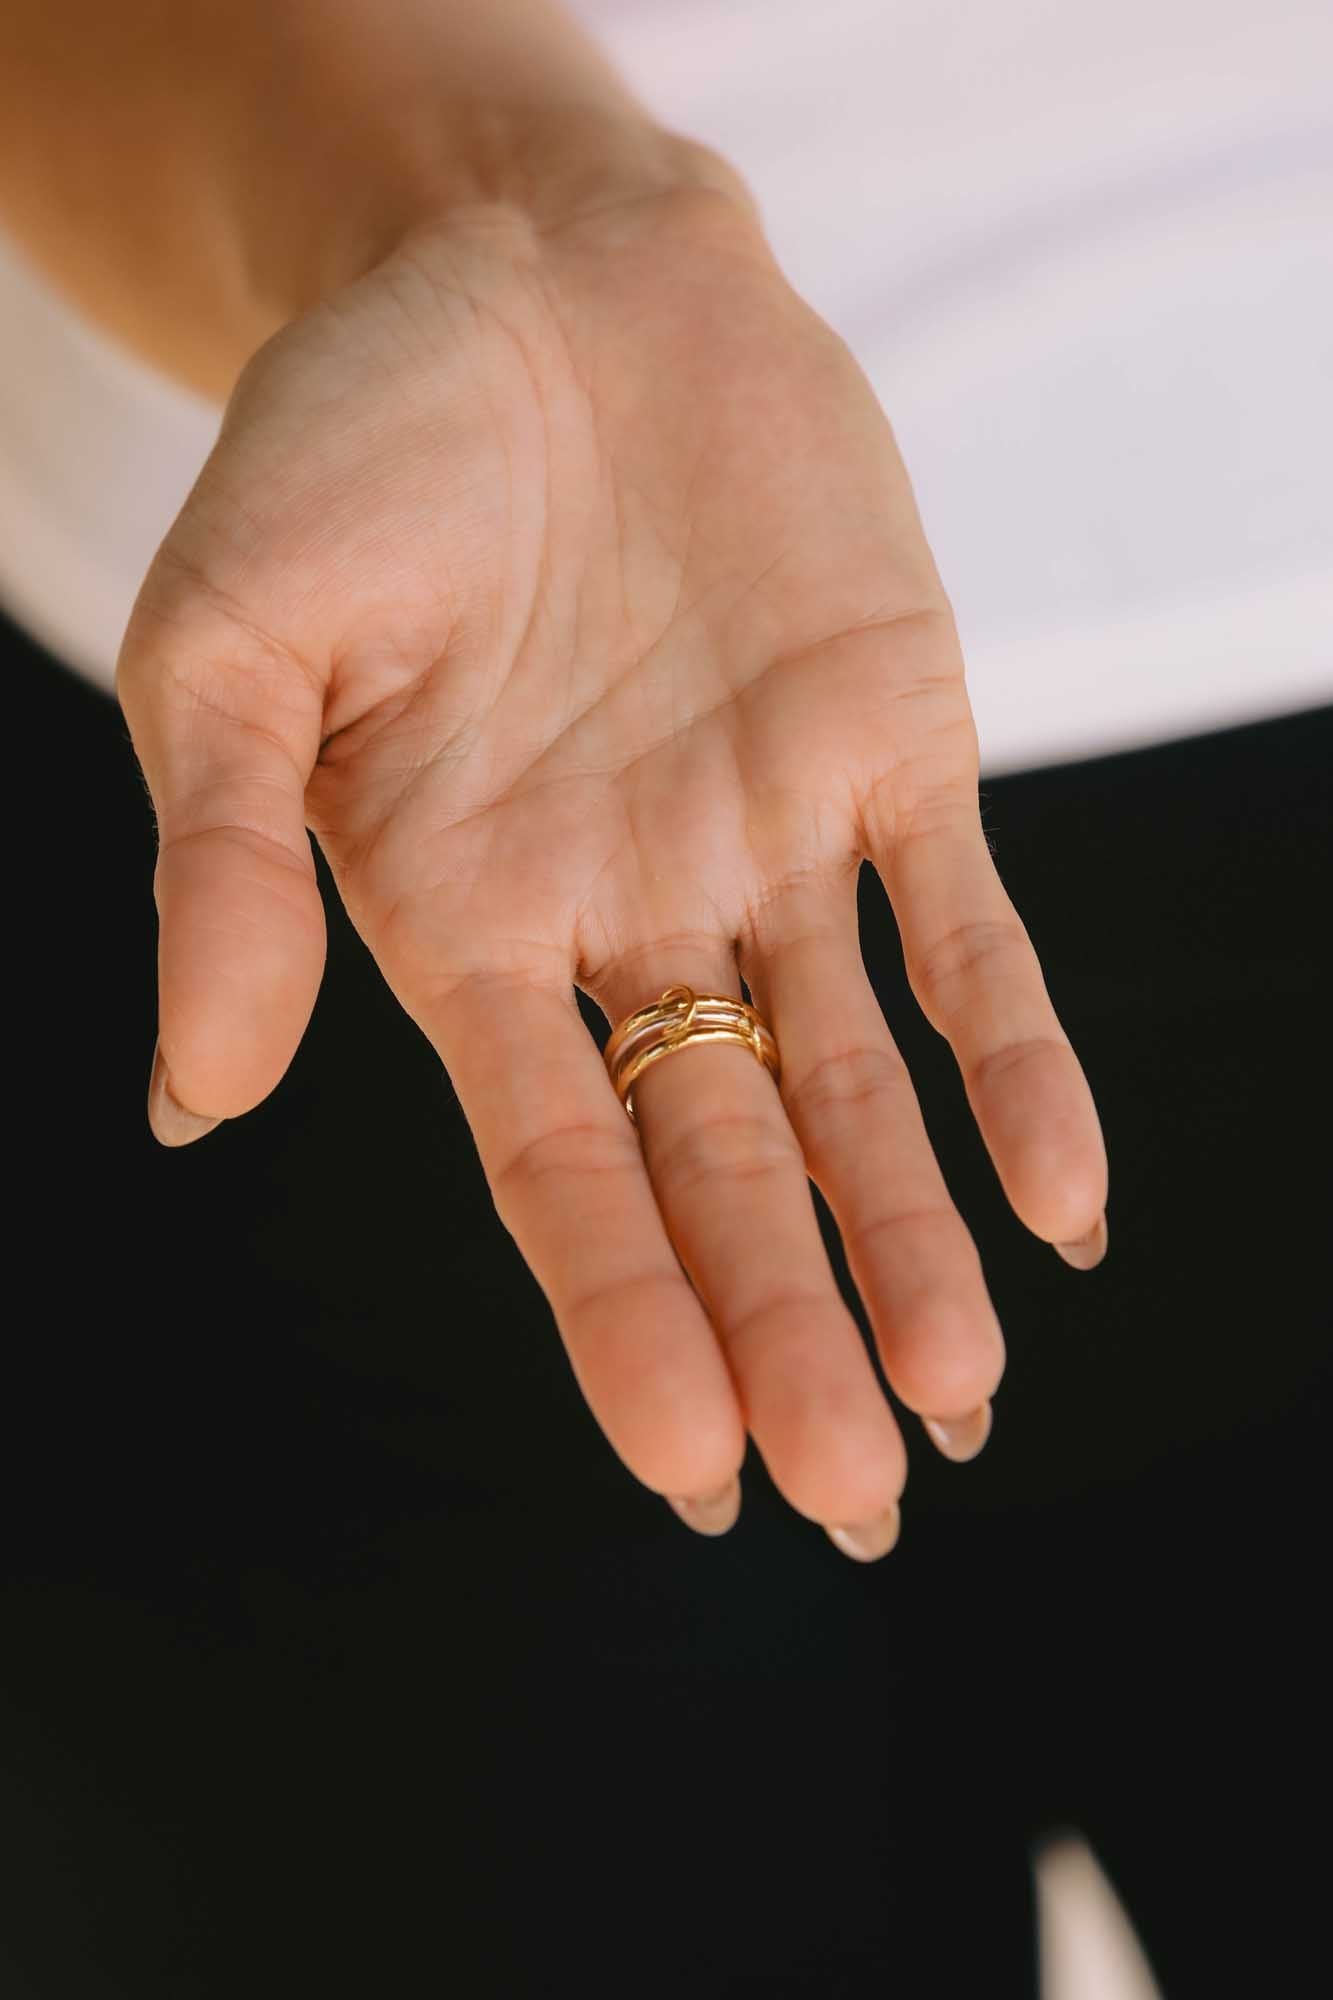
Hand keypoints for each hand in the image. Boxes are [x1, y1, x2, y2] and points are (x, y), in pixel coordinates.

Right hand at [118, 168, 1107, 1557]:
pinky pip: (968, 926)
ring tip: (956, 1394)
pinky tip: (1063, 1196)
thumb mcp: (232, 644)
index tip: (692, 1466)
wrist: (520, 262)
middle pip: (718, 1162)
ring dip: (909, 1234)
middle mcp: (625, 915)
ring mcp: (768, 838)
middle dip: (784, 1326)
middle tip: (854, 1496)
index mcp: (463, 922)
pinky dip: (1014, 1054)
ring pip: (852, 1080)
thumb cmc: (347, 445)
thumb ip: (222, 870)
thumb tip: (193, 1101)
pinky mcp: (896, 743)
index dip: (623, 1314)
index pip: (554, 1163)